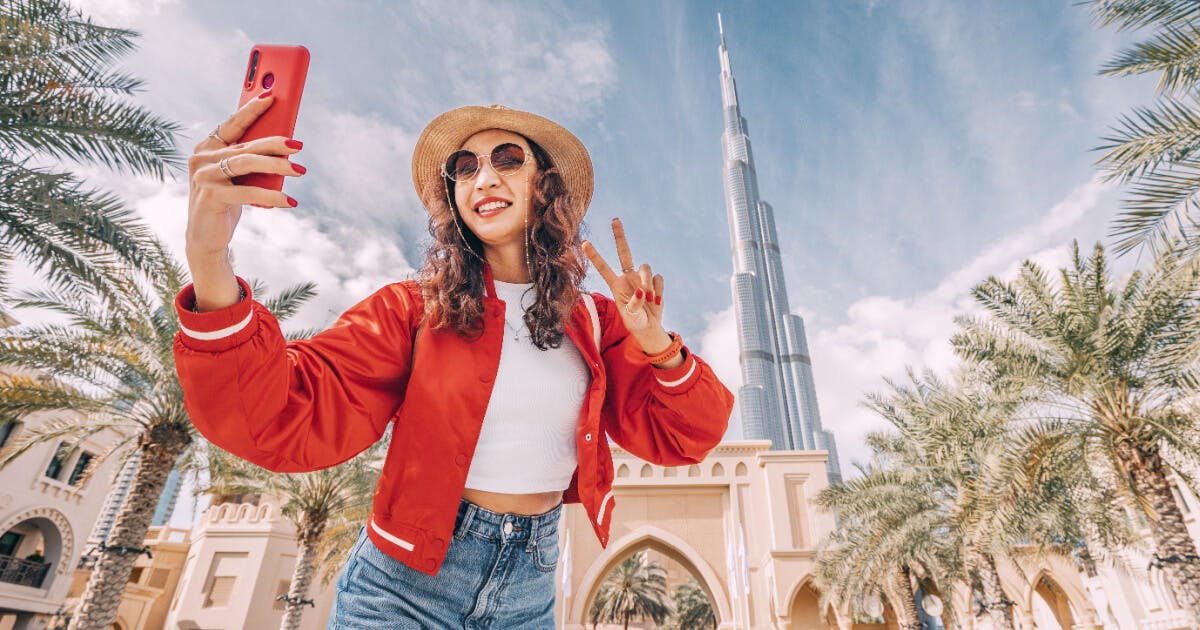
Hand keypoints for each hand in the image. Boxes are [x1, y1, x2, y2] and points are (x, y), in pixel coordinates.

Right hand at [185, 92, 305, 262]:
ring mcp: (203, 176)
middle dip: (275, 143)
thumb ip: (249, 160)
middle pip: (245, 145)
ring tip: (300, 170)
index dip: (251, 110)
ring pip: (246, 163)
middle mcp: (201, 159)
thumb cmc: (226, 203)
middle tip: (298, 145)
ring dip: (277, 166)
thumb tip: (285, 148)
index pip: (232, 124)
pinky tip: (289, 201)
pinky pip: (247, 192)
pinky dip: (271, 196)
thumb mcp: (238, 178)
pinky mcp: (210, 196)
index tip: (271, 97)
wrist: (207, 238)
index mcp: (207, 149)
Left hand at [582, 218, 674, 356]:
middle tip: (614, 220)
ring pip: (646, 267)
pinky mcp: (655, 281)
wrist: (650, 327)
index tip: (584, 242)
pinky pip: (658, 279)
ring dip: (648, 283)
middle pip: (625, 252)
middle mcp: (628, 277)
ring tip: (649, 300)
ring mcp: (641, 278)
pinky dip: (658, 291)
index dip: (594, 255)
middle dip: (620, 236)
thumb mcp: (631, 317)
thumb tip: (641, 291)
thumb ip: (634, 305)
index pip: (603, 267)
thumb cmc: (636, 322)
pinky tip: (656, 301)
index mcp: (616, 285)